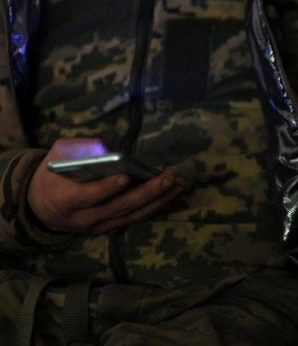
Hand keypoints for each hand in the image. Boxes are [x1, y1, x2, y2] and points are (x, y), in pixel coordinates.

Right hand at [28, 138, 186, 233]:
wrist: (41, 206)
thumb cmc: (53, 174)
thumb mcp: (57, 156)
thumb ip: (78, 149)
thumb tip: (104, 146)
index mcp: (65, 199)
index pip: (87, 196)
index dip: (106, 188)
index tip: (125, 176)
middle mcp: (83, 218)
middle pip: (118, 207)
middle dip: (146, 192)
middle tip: (168, 178)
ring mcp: (98, 226)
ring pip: (132, 215)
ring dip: (158, 200)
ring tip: (179, 183)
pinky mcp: (110, 227)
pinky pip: (135, 218)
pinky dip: (155, 205)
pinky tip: (173, 192)